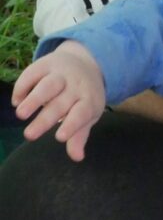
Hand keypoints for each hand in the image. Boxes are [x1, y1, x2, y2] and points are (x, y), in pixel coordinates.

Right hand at [12, 41, 105, 160]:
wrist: (85, 62)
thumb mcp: (88, 114)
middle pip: (61, 103)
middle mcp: (76, 86)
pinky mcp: (46, 63)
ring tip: (21, 115)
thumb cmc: (84, 96)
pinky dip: (23, 86)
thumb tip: (77, 158)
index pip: (82, 113)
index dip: (72, 124)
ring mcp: (61, 73)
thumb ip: (79, 135)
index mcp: (89, 100)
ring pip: (48, 85)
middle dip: (45, 119)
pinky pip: (33, 73)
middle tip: (29, 136)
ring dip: (33, 100)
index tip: (59, 137)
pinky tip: (16, 101)